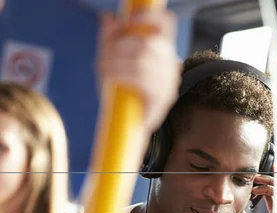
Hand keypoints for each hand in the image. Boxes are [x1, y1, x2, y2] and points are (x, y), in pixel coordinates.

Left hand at [97, 10, 179, 133]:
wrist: (129, 127)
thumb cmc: (124, 94)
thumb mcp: (115, 63)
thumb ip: (111, 40)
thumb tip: (108, 18)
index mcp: (163, 53)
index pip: (165, 25)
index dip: (149, 17)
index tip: (128, 19)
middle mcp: (170, 66)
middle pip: (146, 43)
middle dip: (120, 45)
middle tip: (103, 54)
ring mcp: (168, 83)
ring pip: (142, 60)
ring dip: (117, 61)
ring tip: (102, 67)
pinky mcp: (161, 99)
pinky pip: (142, 80)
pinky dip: (122, 75)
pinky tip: (110, 77)